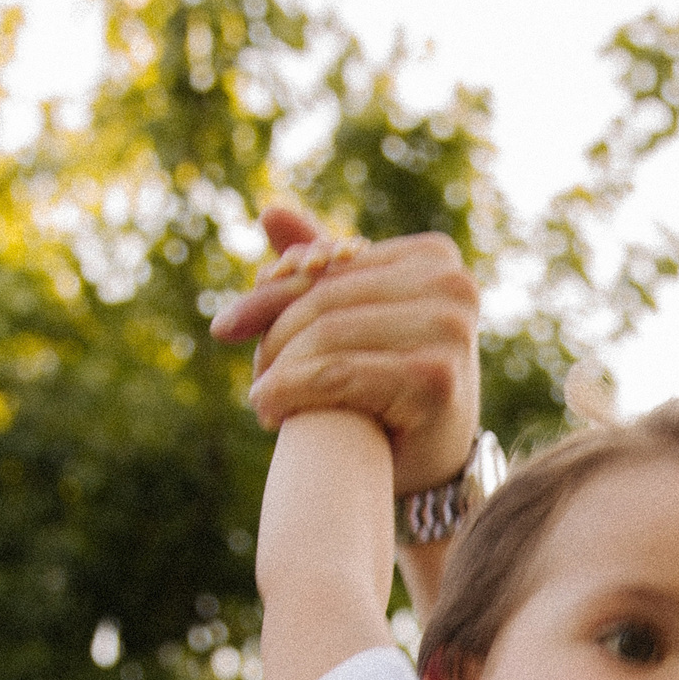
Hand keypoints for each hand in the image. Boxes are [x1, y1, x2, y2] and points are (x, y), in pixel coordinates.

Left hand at [209, 207, 482, 496]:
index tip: (225, 327)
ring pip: (326, 336)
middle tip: (253, 377)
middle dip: (274, 337)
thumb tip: (270, 211)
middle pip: (326, 299)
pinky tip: (270, 410)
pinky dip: (292, 391)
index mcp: (435, 257)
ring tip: (263, 400)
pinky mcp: (435, 376)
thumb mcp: (359, 321)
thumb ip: (323, 268)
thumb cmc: (394, 390)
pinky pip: (336, 372)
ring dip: (279, 370)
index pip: (332, 266)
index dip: (272, 294)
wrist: (433, 468)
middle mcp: (453, 285)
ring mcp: (450, 329)